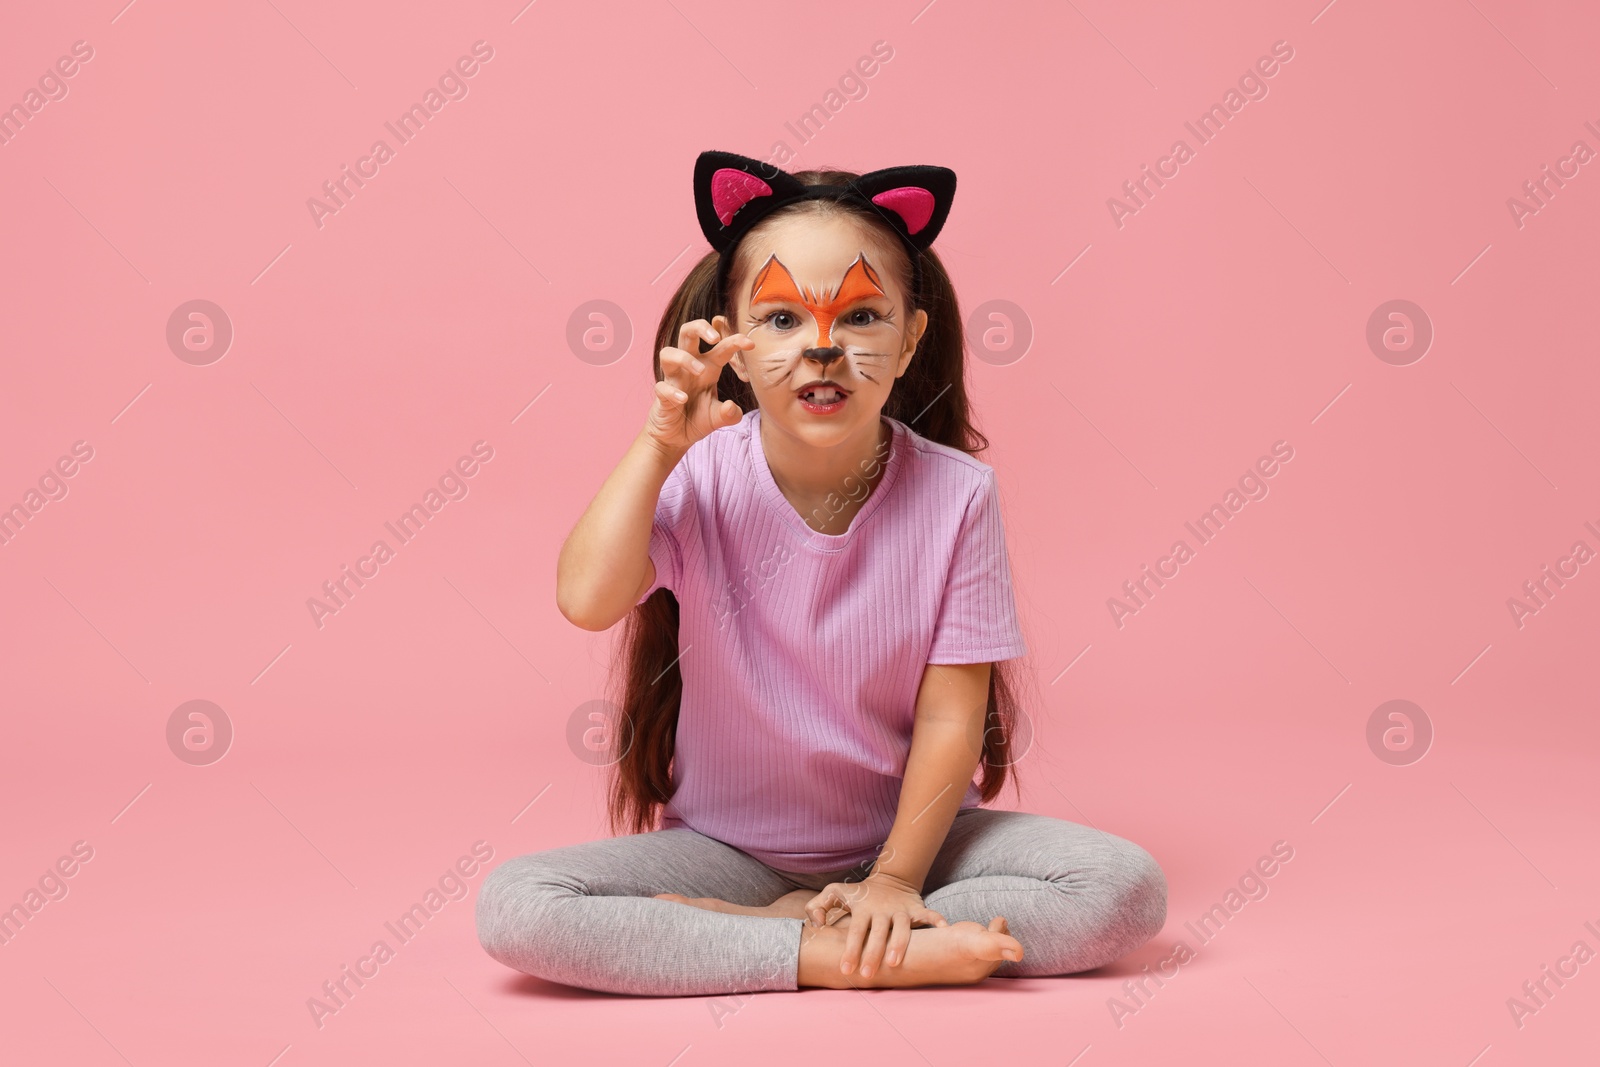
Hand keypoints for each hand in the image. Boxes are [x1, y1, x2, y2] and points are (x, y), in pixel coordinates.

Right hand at [644, 316, 751, 456]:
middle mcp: (689, 368)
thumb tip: (732, 407)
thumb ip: (730, 415)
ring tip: (700, 371)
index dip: (735, 340)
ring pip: (668, 353)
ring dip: (685, 358)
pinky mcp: (662, 395)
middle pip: (687, 332)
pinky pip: (661, 387)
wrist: (675, 438)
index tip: (751, 344)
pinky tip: (683, 399)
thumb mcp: (719, 418)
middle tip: (715, 338)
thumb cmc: (697, 420)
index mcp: (708, 368)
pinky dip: (672, 391)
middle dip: (700, 328)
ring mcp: (674, 380)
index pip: (721, 347)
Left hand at [804, 872, 947, 978]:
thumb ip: (818, 906)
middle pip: (878, 933)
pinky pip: (928, 915)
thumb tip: (815, 924)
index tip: (846, 969)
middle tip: (868, 975)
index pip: (855, 930)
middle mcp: (882, 910)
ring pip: (902, 928)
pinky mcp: (916, 909)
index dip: (850, 949)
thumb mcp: (835, 893)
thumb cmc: (859, 894)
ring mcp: (900, 910)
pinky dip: (936, 921)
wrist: (890, 880)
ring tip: (895, 963)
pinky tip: (943, 930)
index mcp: (863, 909)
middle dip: (873, 954)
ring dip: (900, 944)